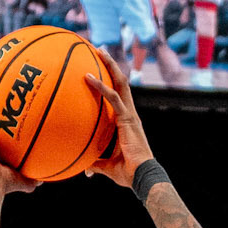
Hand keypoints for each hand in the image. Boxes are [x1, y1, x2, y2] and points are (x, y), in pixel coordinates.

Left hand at [86, 51, 153, 187]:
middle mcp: (130, 114)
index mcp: (127, 122)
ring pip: (120, 83)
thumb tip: (85, 170)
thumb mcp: (108, 167)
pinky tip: (88, 77)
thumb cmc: (129, 174)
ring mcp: (130, 114)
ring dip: (109, 65)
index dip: (111, 82)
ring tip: (98, 50)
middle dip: (111, 65)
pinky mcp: (127, 118)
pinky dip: (100, 86)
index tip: (100, 70)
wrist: (142, 176)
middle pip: (122, 83)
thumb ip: (96, 164)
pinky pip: (112, 97)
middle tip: (100, 50)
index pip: (119, 96)